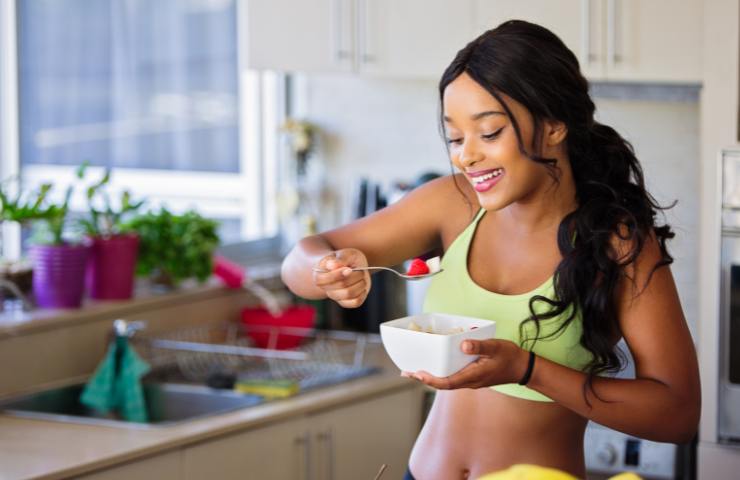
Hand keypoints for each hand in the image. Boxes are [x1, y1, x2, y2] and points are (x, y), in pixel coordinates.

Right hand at [313, 248, 370, 308]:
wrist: (352, 266)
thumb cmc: (346, 259)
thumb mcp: (345, 254)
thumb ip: (340, 259)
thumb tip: (333, 266)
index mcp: (320, 274)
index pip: (325, 279)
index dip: (338, 274)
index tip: (349, 269)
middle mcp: (326, 288)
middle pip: (341, 285)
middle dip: (355, 275)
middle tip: (360, 270)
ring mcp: (335, 296)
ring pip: (349, 294)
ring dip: (360, 283)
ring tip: (362, 277)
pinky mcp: (346, 302)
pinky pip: (355, 302)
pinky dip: (362, 293)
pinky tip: (362, 286)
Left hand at [401, 339, 529, 389]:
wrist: (522, 368)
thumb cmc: (509, 356)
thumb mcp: (496, 347)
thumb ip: (480, 346)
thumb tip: (463, 345)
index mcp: (473, 376)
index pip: (447, 382)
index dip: (431, 380)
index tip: (418, 374)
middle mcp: (469, 381)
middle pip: (442, 384)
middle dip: (424, 379)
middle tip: (406, 372)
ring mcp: (470, 380)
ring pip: (446, 382)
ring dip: (430, 377)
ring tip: (413, 371)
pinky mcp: (471, 377)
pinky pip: (451, 378)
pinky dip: (439, 373)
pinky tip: (434, 366)